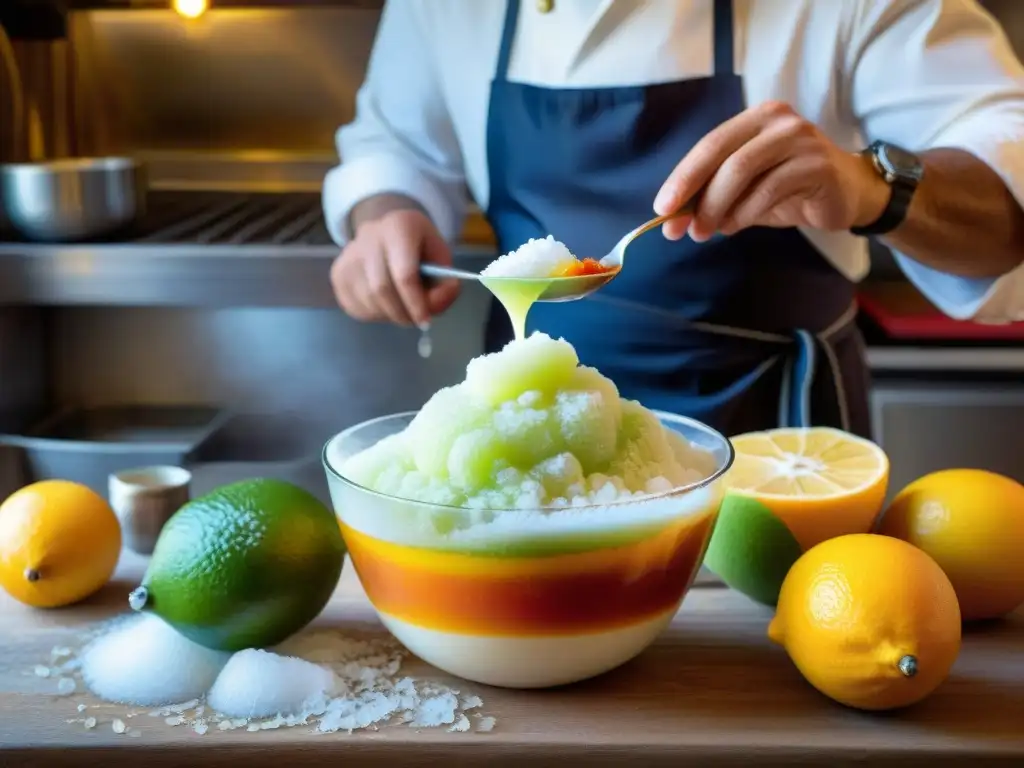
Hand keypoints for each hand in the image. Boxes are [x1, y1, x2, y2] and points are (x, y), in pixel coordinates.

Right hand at [331, 208, 459, 326]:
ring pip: (367, 300)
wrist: (389, 233)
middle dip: (401, 313)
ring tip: (402, 311)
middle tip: (414, 321)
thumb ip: (444, 286)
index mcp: (399, 227)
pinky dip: (373, 315)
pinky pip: (354, 305)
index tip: (425, 321)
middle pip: (381, 289)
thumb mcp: (442, 260)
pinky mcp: (337, 273)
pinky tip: (385, 306)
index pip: (404, 273)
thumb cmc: (420, 248)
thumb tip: (432, 309)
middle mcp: (368, 236)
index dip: (416, 303)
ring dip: (388, 315)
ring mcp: (348, 255)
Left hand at [654, 100, 891, 241]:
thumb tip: (673, 220)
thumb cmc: (790, 189)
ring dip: (718, 207)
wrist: (848, 194)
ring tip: (708, 231)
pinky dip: (745, 212)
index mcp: (754, 120)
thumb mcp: (745, 191)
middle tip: (679, 228)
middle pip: (722, 155)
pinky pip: (770, 188)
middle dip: (694, 194)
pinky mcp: (817, 164)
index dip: (682, 177)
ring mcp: (799, 139)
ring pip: (743, 171)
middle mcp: (777, 121)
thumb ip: (712, 198)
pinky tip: (735, 226)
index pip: (709, 145)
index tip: (661, 209)